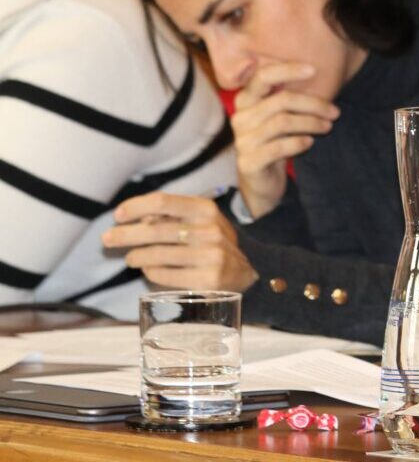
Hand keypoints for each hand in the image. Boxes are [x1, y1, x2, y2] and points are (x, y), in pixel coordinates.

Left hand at [103, 192, 258, 291]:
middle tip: (106, 240)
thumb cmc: (213, 242)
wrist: (249, 270)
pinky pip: (166, 275)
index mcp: (206, 209)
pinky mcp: (209, 279)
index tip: (118, 215)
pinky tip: (148, 270)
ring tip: (129, 259)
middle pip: (155, 230)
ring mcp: (211, 255)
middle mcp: (210, 230)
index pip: (163, 201)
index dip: (136, 207)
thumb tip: (139, 220)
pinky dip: (151, 272)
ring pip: (157, 254)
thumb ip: (172, 216)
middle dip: (124, 235)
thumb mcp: (200, 221)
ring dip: (135, 256)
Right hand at [231, 62, 339, 216]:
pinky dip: (298, 143)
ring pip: (282, 123)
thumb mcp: (281, 117)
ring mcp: (242, 141)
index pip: (263, 76)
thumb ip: (289, 98)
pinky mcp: (248, 162)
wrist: (262, 182)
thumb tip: (318, 77)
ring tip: (327, 126)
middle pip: (281, 101)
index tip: (314, 69)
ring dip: (311, 123)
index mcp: (246, 100)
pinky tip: (310, 142)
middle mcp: (240, 118)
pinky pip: (278, 147)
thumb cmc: (275, 143)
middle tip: (335, 112)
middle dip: (314, 105)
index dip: (288, 70)